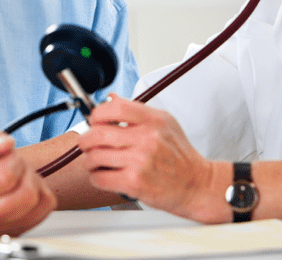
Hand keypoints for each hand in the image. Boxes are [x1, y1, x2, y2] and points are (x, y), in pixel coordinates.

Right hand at [0, 123, 55, 236]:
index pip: (5, 176)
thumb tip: (8, 144)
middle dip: (23, 169)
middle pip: (26, 194)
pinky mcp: (5, 235)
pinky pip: (41, 213)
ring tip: (8, 174)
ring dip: (32, 181)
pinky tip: (15, 186)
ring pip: (38, 205)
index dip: (10, 157)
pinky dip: (37, 194)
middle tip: (4, 162)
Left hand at [77, 95, 219, 220]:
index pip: (113, 108)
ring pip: (94, 156)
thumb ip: (137, 110)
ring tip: (97, 161)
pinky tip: (104, 175)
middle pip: (97, 133)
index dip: (97, 114)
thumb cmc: (180, 155)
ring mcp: (140, 161)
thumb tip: (111, 98)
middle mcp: (147, 139)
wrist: (196, 184)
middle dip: (86, 139)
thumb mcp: (165, 122)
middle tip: (88, 143)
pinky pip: (100, 177)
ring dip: (90, 160)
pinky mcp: (134, 183)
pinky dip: (96, 177)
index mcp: (153, 120)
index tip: (95, 120)